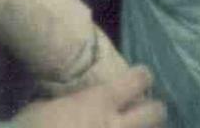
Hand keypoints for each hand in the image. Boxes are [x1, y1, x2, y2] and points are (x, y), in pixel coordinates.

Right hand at [13, 67, 165, 127]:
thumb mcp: (43, 107)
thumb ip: (68, 102)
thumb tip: (73, 101)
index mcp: (99, 102)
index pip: (139, 79)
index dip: (141, 78)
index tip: (138, 80)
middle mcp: (115, 126)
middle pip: (156, 112)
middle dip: (154, 111)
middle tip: (147, 112)